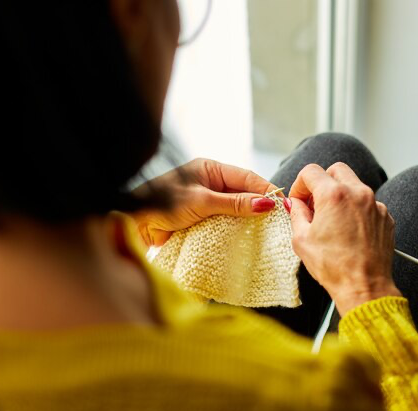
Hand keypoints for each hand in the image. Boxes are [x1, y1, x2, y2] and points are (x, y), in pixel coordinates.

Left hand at [133, 158, 282, 245]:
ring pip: (236, 207)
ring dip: (248, 218)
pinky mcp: (202, 217)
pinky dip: (235, 227)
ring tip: (266, 229)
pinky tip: (245, 236)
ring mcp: (206, 199)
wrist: (136, 223)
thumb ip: (235, 203)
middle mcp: (210, 181)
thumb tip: (266, 203)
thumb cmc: (163, 204)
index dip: (265, 190)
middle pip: (243, 192)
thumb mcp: (203, 202)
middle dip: (259, 205)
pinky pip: (225, 220)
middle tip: (277, 220)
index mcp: (210, 168)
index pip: (246, 177)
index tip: (281, 205)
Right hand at [289, 162, 400, 313]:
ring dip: (340, 195)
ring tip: (332, 219)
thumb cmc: (334, 267)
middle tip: (315, 203)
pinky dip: (356, 210)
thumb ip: (296, 213)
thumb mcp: (301, 239)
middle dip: (322, 182)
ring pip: (354, 185)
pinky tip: (349, 230)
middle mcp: (358, 193)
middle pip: (336, 170)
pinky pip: (367, 203)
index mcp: (334, 195)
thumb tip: (296, 204)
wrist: (364, 286)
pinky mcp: (385, 217)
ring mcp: (375, 204)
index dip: (300, 184)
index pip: (311, 171)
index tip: (299, 198)